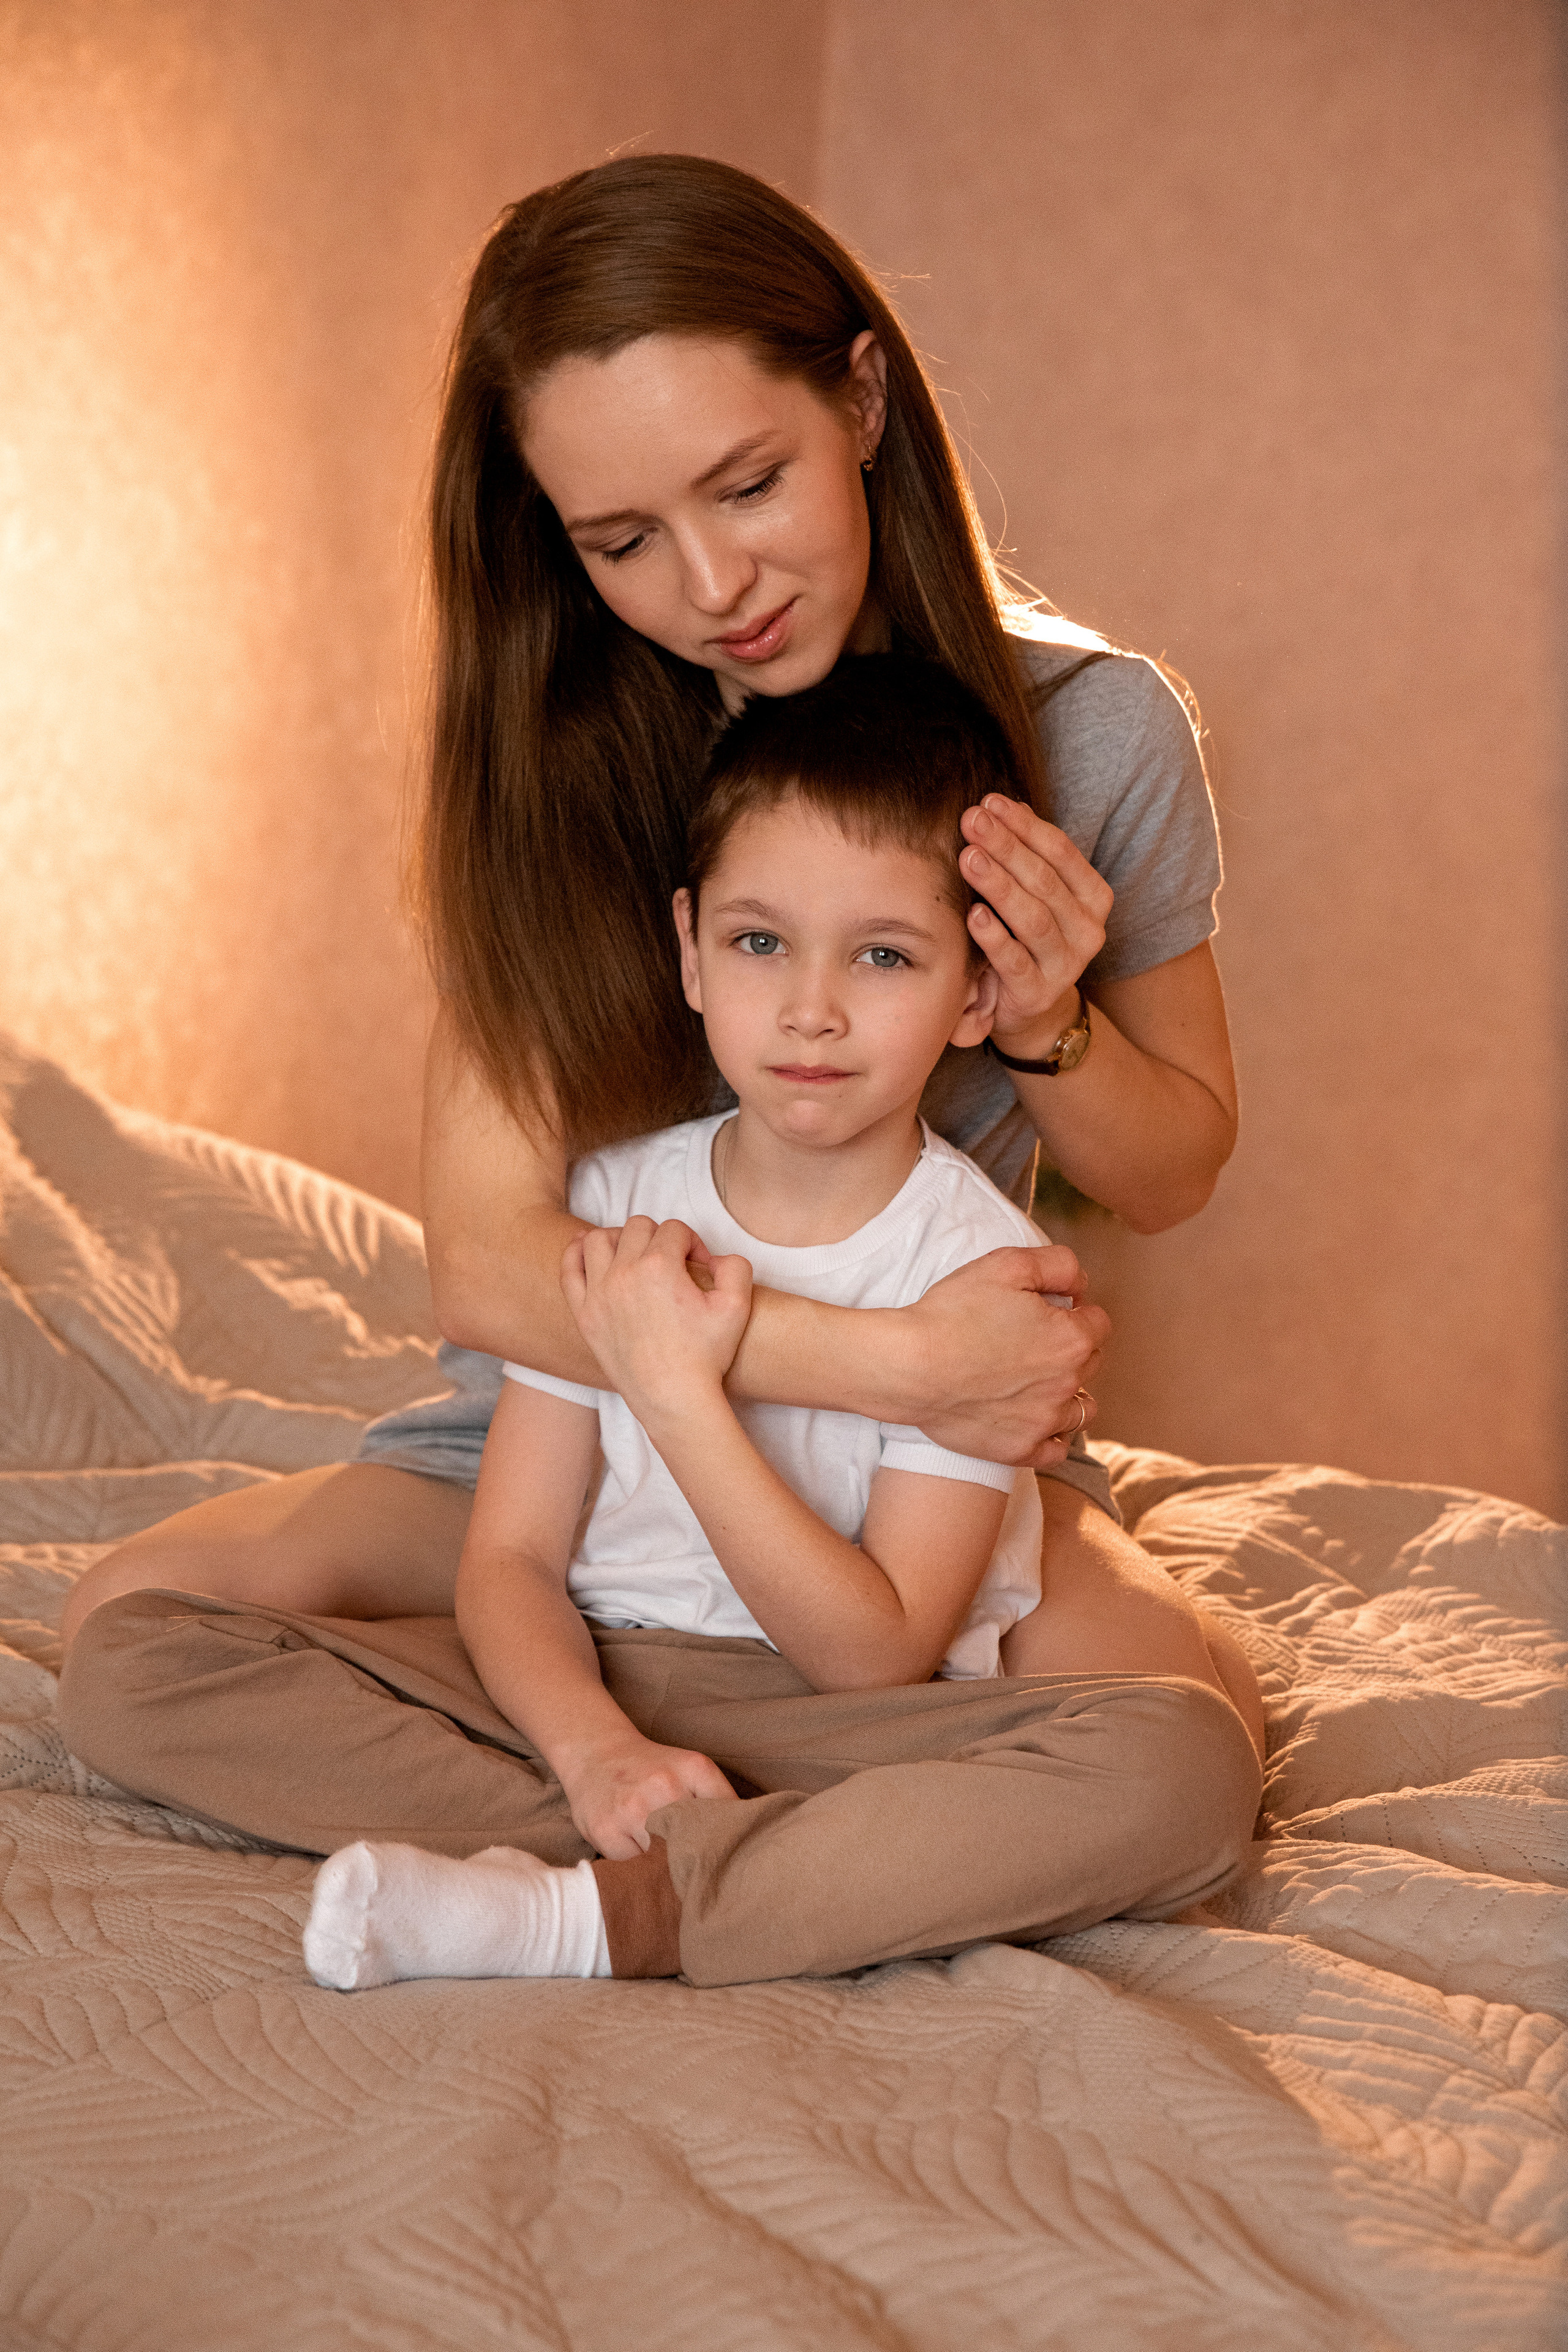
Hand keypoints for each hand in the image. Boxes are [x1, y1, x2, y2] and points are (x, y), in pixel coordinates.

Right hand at [554, 1728, 737, 1858]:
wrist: (596, 1753)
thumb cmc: (652, 1769)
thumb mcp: (692, 1769)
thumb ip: (720, 1800)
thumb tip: (749, 1844)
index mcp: (695, 1769)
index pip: (728, 1819)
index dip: (732, 1847)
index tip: (737, 1867)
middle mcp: (664, 1786)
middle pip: (696, 1846)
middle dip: (701, 1865)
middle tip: (705, 1880)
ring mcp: (632, 1809)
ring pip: (664, 1863)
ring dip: (670, 1874)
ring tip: (673, 1875)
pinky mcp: (605, 1831)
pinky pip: (633, 1870)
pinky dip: (640, 1874)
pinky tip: (640, 1864)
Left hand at [561, 1218, 753, 1418]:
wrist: (674, 1399)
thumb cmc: (706, 1356)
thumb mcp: (737, 1306)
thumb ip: (735, 1266)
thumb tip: (714, 1256)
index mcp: (660, 1266)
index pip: (674, 1229)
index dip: (693, 1243)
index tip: (699, 1267)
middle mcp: (624, 1274)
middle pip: (637, 1227)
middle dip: (659, 1237)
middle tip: (672, 1263)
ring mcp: (598, 1294)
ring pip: (598, 1240)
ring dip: (619, 1239)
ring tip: (634, 1255)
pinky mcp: (585, 1315)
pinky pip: (569, 1270)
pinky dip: (575, 1253)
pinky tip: (587, 1249)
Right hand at [900, 1244, 1107, 1468]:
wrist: (909, 1366)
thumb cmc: (954, 1312)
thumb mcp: (1008, 1265)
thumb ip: (1058, 1265)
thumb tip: (1080, 1283)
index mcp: (1071, 1338)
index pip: (1097, 1322)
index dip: (1073, 1310)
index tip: (1045, 1309)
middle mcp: (1067, 1384)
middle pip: (1090, 1362)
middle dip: (1070, 1347)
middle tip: (1028, 1339)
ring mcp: (1045, 1421)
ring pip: (1082, 1409)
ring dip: (1067, 1393)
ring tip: (1034, 1381)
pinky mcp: (1020, 1449)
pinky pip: (1056, 1449)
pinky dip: (1050, 1434)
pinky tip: (1031, 1416)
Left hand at [959, 795, 1113, 1057]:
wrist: (1029, 1007)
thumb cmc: (1027, 938)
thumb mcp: (1033, 893)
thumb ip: (1025, 853)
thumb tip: (1001, 804)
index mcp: (1093, 897)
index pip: (1061, 852)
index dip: (1024, 825)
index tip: (989, 802)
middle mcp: (1088, 930)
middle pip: (1044, 881)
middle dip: (1006, 847)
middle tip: (972, 821)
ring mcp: (1066, 965)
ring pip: (1033, 919)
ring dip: (999, 885)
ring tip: (969, 858)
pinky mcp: (1038, 993)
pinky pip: (1015, 962)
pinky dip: (994, 937)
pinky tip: (973, 914)